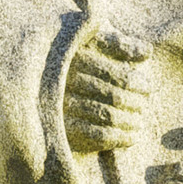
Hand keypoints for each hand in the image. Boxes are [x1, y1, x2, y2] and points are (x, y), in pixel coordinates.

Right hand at [64, 26, 151, 153]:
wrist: (34, 92)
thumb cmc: (73, 64)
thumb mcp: (91, 45)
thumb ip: (119, 45)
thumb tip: (147, 51)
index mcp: (75, 58)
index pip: (114, 74)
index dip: (136, 82)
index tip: (148, 88)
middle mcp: (66, 82)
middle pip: (114, 96)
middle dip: (136, 103)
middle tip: (144, 107)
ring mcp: (62, 108)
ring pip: (108, 116)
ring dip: (130, 122)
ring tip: (139, 123)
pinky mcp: (62, 131)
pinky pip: (98, 136)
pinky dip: (119, 138)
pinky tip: (131, 138)